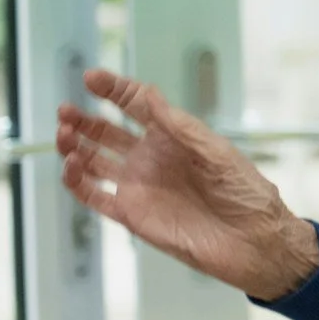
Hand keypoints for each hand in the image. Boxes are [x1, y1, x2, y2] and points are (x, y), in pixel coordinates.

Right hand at [56, 69, 318, 300]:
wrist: (254, 242)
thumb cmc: (246, 193)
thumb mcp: (219, 153)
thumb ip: (182, 127)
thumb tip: (150, 95)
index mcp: (175, 137)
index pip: (137, 106)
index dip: (114, 90)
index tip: (91, 77)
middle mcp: (152, 158)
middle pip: (107, 132)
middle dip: (84, 119)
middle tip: (66, 110)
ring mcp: (139, 185)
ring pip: (95, 162)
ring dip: (75, 146)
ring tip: (64, 133)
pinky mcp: (132, 215)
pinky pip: (95, 197)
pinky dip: (77, 182)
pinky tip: (71, 166)